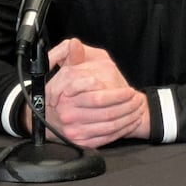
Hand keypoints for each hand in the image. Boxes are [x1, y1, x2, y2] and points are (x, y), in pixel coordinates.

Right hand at [22, 38, 149, 147]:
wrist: (48, 114)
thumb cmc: (63, 88)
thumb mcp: (66, 67)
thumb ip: (72, 54)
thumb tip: (75, 44)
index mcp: (65, 93)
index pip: (97, 96)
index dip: (117, 95)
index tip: (129, 91)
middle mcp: (67, 112)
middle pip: (106, 111)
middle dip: (127, 105)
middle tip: (137, 99)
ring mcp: (73, 128)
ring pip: (108, 125)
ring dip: (127, 117)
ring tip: (137, 108)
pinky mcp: (79, 140)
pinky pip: (105, 137)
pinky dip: (121, 129)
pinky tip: (129, 121)